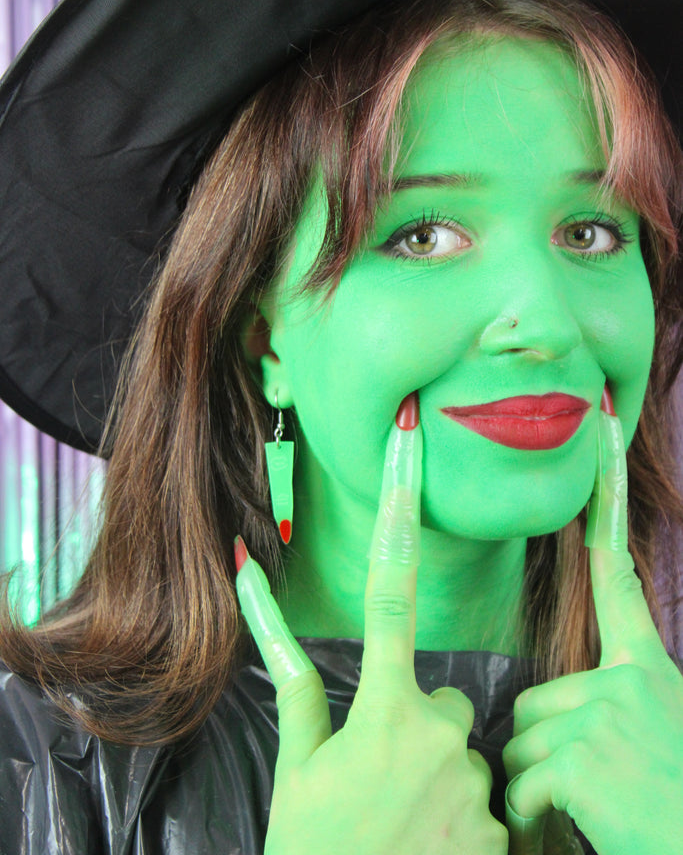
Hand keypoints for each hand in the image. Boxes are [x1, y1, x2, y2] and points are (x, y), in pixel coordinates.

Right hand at [235, 393, 506, 854]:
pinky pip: (482, 799)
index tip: (411, 446)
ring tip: (397, 821)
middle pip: (436, 693)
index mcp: (382, 708)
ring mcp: (473, 784)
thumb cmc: (314, 851)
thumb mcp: (296, 769)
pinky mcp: (499, 831)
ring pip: (459, 748)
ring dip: (434, 772)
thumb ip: (293, 683)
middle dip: (412, 717)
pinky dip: (457, 816)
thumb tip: (249, 588)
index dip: (401, 510)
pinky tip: (425, 845)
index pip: (391, 589)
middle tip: (375, 776)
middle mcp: (439, 733)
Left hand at [504, 393, 682, 854]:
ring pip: (520, 742)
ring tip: (588, 805)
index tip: (602, 450)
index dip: (606, 517)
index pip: (619, 582)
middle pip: (533, 699)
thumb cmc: (675, 806)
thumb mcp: (660, 734)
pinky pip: (522, 782)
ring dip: (537, 782)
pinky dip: (532, 814)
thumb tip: (556, 710)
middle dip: (541, 745)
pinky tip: (578, 823)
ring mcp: (607, 716)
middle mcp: (628, 681)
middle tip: (587, 780)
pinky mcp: (586, 758)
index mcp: (647, 670)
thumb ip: (617, 703)